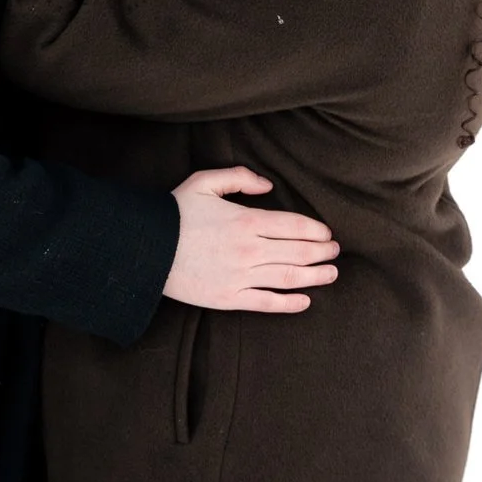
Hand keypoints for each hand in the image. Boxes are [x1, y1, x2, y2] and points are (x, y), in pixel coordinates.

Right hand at [162, 167, 338, 314]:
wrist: (145, 249)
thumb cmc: (175, 213)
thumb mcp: (205, 182)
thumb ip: (240, 178)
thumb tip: (268, 185)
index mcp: (246, 220)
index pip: (294, 226)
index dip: (316, 231)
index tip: (328, 234)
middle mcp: (249, 250)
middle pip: (297, 252)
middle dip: (322, 252)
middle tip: (335, 252)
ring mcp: (240, 277)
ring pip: (288, 278)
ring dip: (314, 276)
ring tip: (331, 274)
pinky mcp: (228, 298)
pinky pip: (266, 302)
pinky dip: (288, 303)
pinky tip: (305, 301)